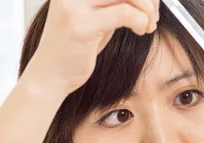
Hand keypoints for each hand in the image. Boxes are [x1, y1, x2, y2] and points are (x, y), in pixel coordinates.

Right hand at [27, 0, 158, 94]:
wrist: (51, 75)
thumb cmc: (74, 49)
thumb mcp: (96, 17)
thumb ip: (114, 2)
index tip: (150, 3)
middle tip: (152, 16)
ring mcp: (74, 5)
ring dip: (146, 9)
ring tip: (147, 25)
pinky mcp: (81, 24)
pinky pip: (124, 13)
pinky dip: (140, 20)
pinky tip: (140, 30)